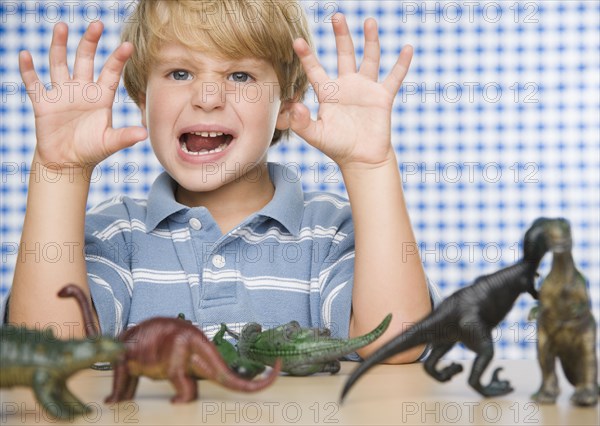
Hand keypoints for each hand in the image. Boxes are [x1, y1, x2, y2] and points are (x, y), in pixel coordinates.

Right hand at [19, 21, 146, 168]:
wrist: (67, 163)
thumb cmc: (91, 151)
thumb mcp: (109, 143)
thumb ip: (125, 137)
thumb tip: (144, 134)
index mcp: (101, 98)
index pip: (110, 73)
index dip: (118, 59)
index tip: (128, 45)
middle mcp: (82, 90)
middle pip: (85, 60)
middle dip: (90, 42)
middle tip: (97, 24)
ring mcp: (62, 94)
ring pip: (59, 63)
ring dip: (59, 45)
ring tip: (61, 26)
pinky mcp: (43, 102)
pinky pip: (34, 82)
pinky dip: (28, 69)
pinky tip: (25, 55)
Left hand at [289, 14, 411, 169]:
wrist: (362, 159)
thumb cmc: (337, 147)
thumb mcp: (316, 136)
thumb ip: (302, 123)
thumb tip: (294, 107)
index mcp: (328, 93)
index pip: (315, 70)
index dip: (307, 56)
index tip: (297, 41)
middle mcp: (347, 86)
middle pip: (344, 54)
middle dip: (341, 35)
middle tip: (337, 16)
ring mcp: (366, 89)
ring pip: (369, 58)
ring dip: (370, 40)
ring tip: (369, 21)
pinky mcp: (383, 97)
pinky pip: (394, 77)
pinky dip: (401, 63)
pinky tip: (407, 48)